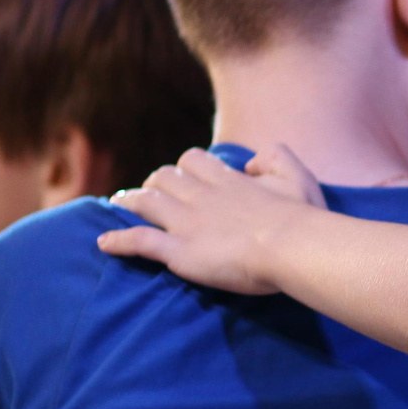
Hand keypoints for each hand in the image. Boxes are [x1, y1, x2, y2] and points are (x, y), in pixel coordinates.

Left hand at [99, 145, 326, 293]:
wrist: (293, 246)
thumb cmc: (302, 216)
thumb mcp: (299, 175)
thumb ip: (276, 156)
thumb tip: (251, 162)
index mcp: (228, 180)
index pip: (194, 161)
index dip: (185, 167)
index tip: (184, 177)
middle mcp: (202, 196)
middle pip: (164, 177)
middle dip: (154, 183)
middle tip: (150, 193)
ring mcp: (187, 223)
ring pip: (146, 203)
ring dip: (131, 203)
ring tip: (121, 205)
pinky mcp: (180, 252)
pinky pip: (140, 241)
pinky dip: (119, 240)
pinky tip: (104, 243)